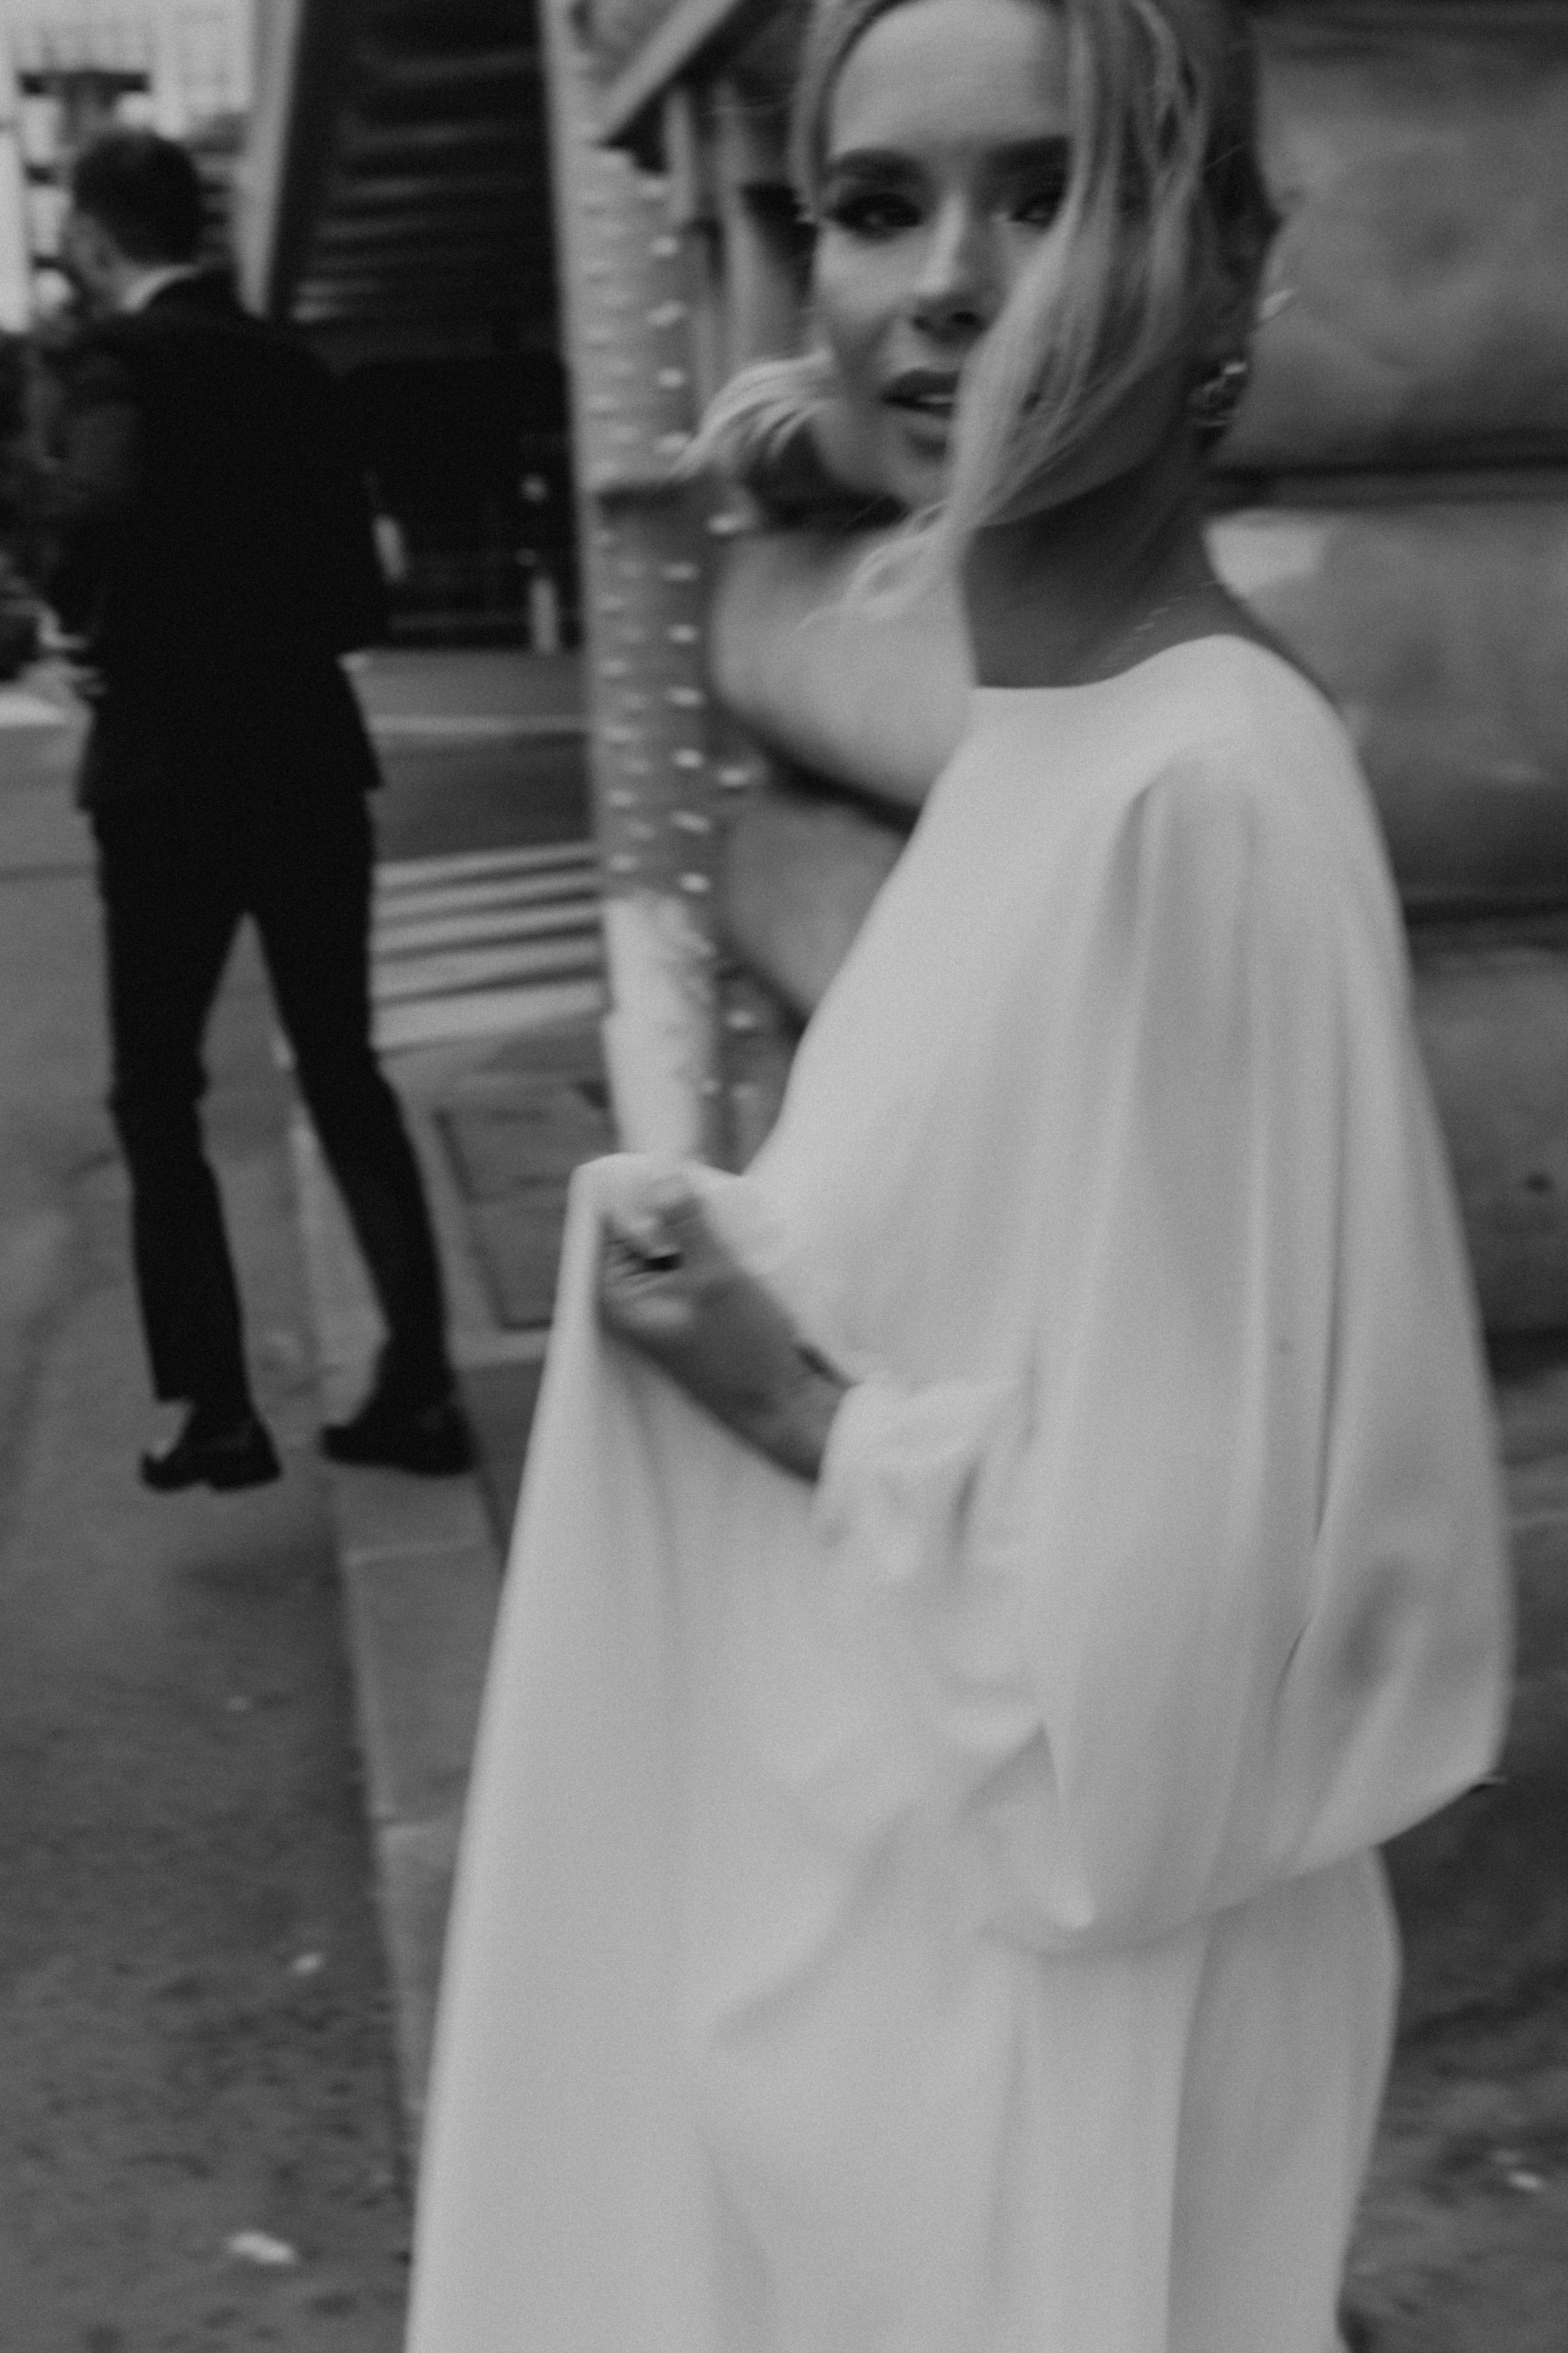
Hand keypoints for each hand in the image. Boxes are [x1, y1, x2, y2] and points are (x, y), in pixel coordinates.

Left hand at [598, 1175, 845, 1480]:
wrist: (789, 1409)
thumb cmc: (746, 1352)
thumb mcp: (717, 1279)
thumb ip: (687, 1223)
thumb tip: (660, 1171)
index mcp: (620, 1295)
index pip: (615, 1219)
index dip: (645, 1184)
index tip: (683, 1157)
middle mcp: (636, 1298)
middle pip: (645, 1225)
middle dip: (677, 1199)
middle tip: (714, 1177)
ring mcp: (668, 1301)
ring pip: (677, 1238)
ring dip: (704, 1221)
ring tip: (734, 1209)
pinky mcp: (698, 1305)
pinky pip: (699, 1257)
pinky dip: (717, 1242)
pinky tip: (744, 1233)